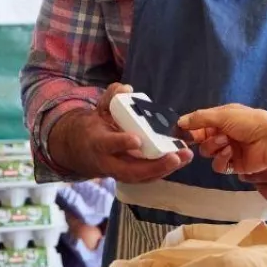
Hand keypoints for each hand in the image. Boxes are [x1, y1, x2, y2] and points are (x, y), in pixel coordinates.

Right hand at [48, 83, 192, 182]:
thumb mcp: (99, 109)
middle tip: (175, 157)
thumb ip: (112, 96)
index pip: (108, 144)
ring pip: (141, 177)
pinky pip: (146, 176)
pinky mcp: (129, 175)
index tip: (137, 139)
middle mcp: (107, 162)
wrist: (82, 150)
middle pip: (129, 171)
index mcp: (98, 142)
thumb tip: (127, 89)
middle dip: (154, 166)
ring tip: (185, 157)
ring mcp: (118, 172)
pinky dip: (163, 169)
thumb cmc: (95, 127)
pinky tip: (181, 159)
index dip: (121, 143)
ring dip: (164, 169)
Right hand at [178, 104, 266, 177]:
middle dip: (205, 139)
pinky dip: (221, 159)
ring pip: (208, 152)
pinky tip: (230, 153)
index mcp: (224, 118)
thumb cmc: (250, 123)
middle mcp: (225, 133)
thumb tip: (179, 121)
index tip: (182, 133)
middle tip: (214, 136)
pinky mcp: (234, 165)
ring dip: (214, 147)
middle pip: (202, 140)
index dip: (191, 129)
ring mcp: (229, 150)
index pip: (201, 124)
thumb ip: (200, 118)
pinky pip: (218, 165)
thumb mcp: (224, 115)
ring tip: (226, 142)